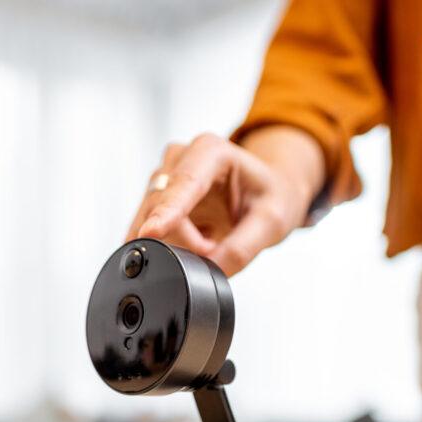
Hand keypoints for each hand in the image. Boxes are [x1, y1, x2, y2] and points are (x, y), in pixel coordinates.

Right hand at [125, 131, 314, 275]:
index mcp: (211, 151)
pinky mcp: (154, 198)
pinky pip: (151, 231)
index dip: (165, 211)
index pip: (183, 185)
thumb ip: (241, 249)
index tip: (150, 232)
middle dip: (185, 241)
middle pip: (161, 208)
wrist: (267, 193)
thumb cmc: (270, 196)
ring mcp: (163, 177)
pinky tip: (195, 238)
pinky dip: (172, 244)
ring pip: (150, 222)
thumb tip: (208, 270)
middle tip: (214, 249)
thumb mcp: (271, 223)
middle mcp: (180, 158)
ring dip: (178, 244)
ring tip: (210, 241)